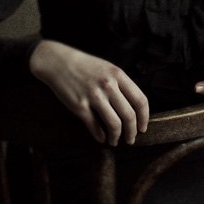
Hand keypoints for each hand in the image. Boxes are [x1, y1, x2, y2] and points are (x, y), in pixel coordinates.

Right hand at [29, 39, 148, 145]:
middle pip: (129, 116)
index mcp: (118, 75)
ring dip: (116, 137)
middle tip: (130, 139)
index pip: (140, 100)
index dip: (144, 118)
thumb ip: (121, 85)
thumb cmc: (85, 66)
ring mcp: (93, 96)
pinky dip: (100, 136)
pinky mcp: (79, 106)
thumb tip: (134, 108)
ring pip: (114, 124)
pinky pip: (95, 127)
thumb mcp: (108, 69)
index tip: (142, 128)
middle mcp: (108, 85)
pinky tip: (101, 138)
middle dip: (132, 132)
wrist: (59, 62)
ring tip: (114, 140)